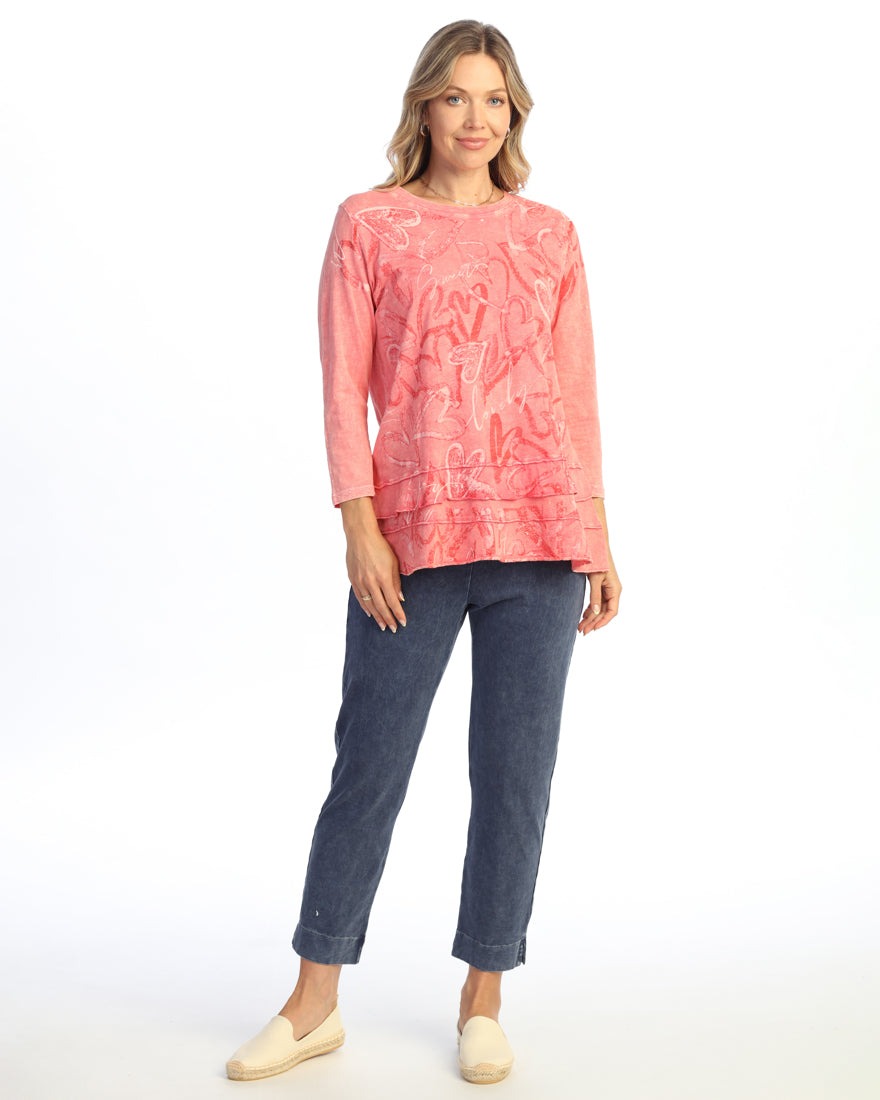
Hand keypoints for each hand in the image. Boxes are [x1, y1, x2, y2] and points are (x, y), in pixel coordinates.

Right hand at [340, 497, 406, 631]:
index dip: (398, 614)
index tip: (403, 623)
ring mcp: (360, 582)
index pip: (392, 602)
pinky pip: (359, 598)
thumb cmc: (380, 546)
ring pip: (369, 605)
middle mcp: (371, 582)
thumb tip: (400, 599)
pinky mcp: (353, 579)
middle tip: (393, 629)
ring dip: (377, 616)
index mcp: (383, 577)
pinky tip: (370, 613)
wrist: (360, 536)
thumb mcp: (393, 562)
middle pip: (381, 606)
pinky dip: (365, 607)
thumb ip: (396, 582)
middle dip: (388, 619)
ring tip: (382, 625)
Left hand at [578, 558, 620, 635]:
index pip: (612, 611)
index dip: (603, 621)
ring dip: (591, 618)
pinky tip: (583, 617)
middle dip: (594, 622)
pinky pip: (596, 602)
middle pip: (604, 612)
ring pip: (600, 608)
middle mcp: (613, 591)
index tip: (594, 629)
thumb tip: (595, 613)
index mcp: (615, 589)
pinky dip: (590, 610)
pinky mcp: (601, 587)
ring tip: (580, 627)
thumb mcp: (595, 579)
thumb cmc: (597, 560)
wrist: (595, 546)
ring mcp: (607, 589)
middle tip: (582, 631)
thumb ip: (595, 596)